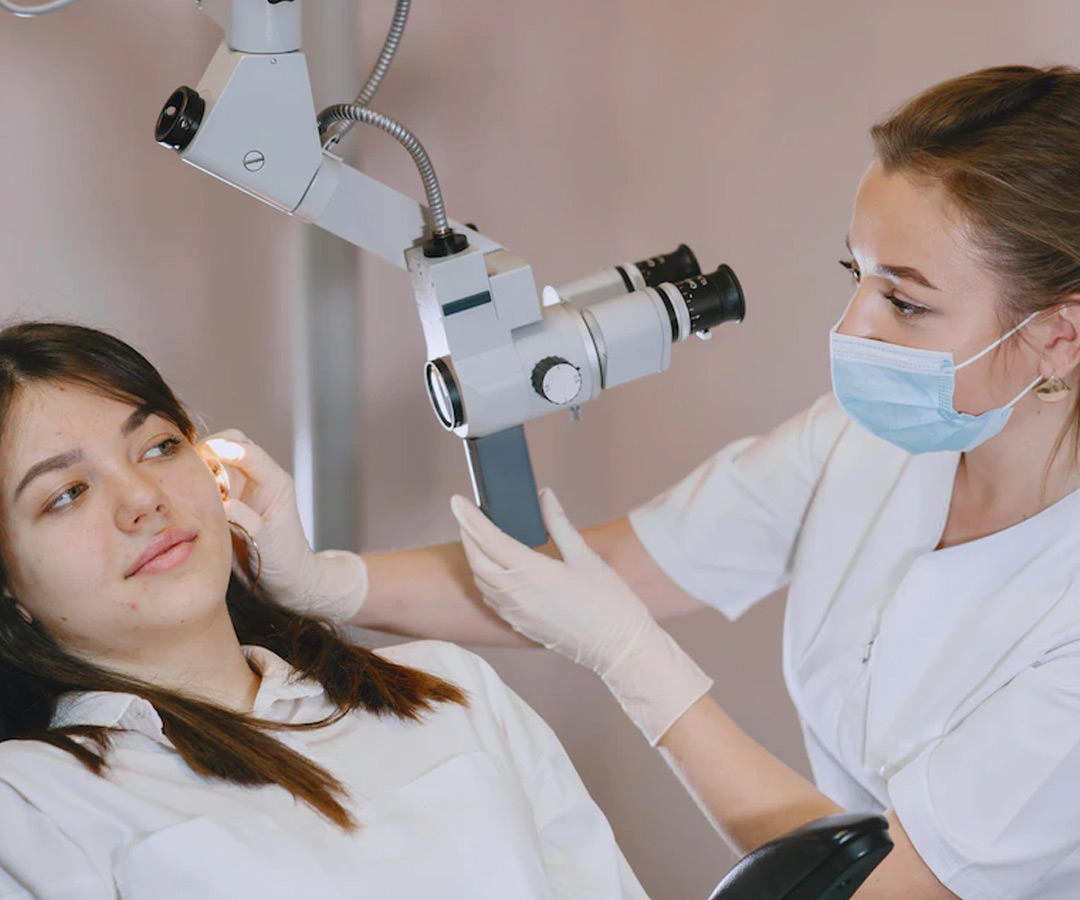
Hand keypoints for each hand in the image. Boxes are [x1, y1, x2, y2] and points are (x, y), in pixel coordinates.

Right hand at [200, 430, 366, 622]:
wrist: (284, 580)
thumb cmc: (284, 563)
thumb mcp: (267, 544)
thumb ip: (248, 522)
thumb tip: (225, 505)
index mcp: (276, 483)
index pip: (251, 453)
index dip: (228, 448)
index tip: (208, 450)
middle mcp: (259, 479)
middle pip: (231, 443)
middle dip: (209, 448)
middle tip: (188, 468)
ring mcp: (241, 486)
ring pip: (216, 458)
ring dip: (198, 463)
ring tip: (182, 482)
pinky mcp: (226, 497)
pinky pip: (206, 478)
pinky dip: (193, 480)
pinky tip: (182, 495)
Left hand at [451, 488, 712, 743]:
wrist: (620, 648)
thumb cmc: (610, 602)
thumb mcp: (586, 557)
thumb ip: (559, 524)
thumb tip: (544, 497)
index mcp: (533, 573)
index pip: (490, 539)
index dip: (470, 518)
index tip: (456, 501)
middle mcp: (518, 595)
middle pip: (478, 561)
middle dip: (468, 536)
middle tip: (467, 516)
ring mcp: (517, 614)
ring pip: (482, 582)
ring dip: (475, 558)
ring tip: (478, 538)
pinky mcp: (522, 626)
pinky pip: (492, 600)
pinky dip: (486, 580)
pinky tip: (495, 571)